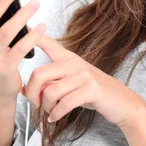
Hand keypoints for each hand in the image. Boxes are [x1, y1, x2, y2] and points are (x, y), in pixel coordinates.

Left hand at [22, 33, 145, 128]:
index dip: (35, 36)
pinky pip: (64, 103)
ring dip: (46, 107)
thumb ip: (50, 84)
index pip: (49, 44)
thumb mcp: (70, 85)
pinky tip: (54, 118)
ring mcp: (84, 76)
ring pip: (50, 92)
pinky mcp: (91, 89)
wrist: (122, 103)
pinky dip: (56, 114)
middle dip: (31, 93)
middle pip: (39, 74)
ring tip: (49, 112)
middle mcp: (75, 64)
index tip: (26, 27)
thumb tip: (24, 90)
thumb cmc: (93, 94)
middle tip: (34, 104)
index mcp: (69, 59)